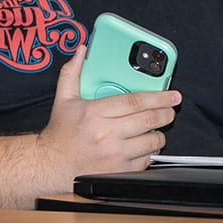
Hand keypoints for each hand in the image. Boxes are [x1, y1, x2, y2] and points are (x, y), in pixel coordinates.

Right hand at [35, 45, 181, 188]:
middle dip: (166, 113)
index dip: (159, 97)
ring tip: (155, 128)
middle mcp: (106, 134)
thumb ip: (72, 73)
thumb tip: (81, 51)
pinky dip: (150, 152)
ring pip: (152, 141)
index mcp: (95, 113)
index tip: (173, 95)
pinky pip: (146, 160)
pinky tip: (144, 146)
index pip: (135, 101)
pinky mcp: (119, 172)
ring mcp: (114, 155)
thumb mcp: (63, 100)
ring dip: (159, 133)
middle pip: (149, 120)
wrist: (48, 166)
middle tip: (171, 109)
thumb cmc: (60, 133)